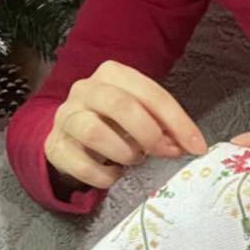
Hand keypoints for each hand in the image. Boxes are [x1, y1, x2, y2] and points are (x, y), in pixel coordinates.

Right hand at [45, 60, 208, 190]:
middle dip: (149, 133)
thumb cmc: (115, 123)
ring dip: (124, 152)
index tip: (196, 147)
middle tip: (162, 152)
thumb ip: (163, 124)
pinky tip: (114, 174)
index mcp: (112, 74)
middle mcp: (85, 89)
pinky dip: (105, 176)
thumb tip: (187, 144)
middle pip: (120, 105)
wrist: (72, 137)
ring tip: (133, 159)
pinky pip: (81, 164)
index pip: (150, 93)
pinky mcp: (54, 146)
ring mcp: (66, 116)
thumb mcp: (141, 115)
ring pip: (95, 131)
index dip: (178, 121)